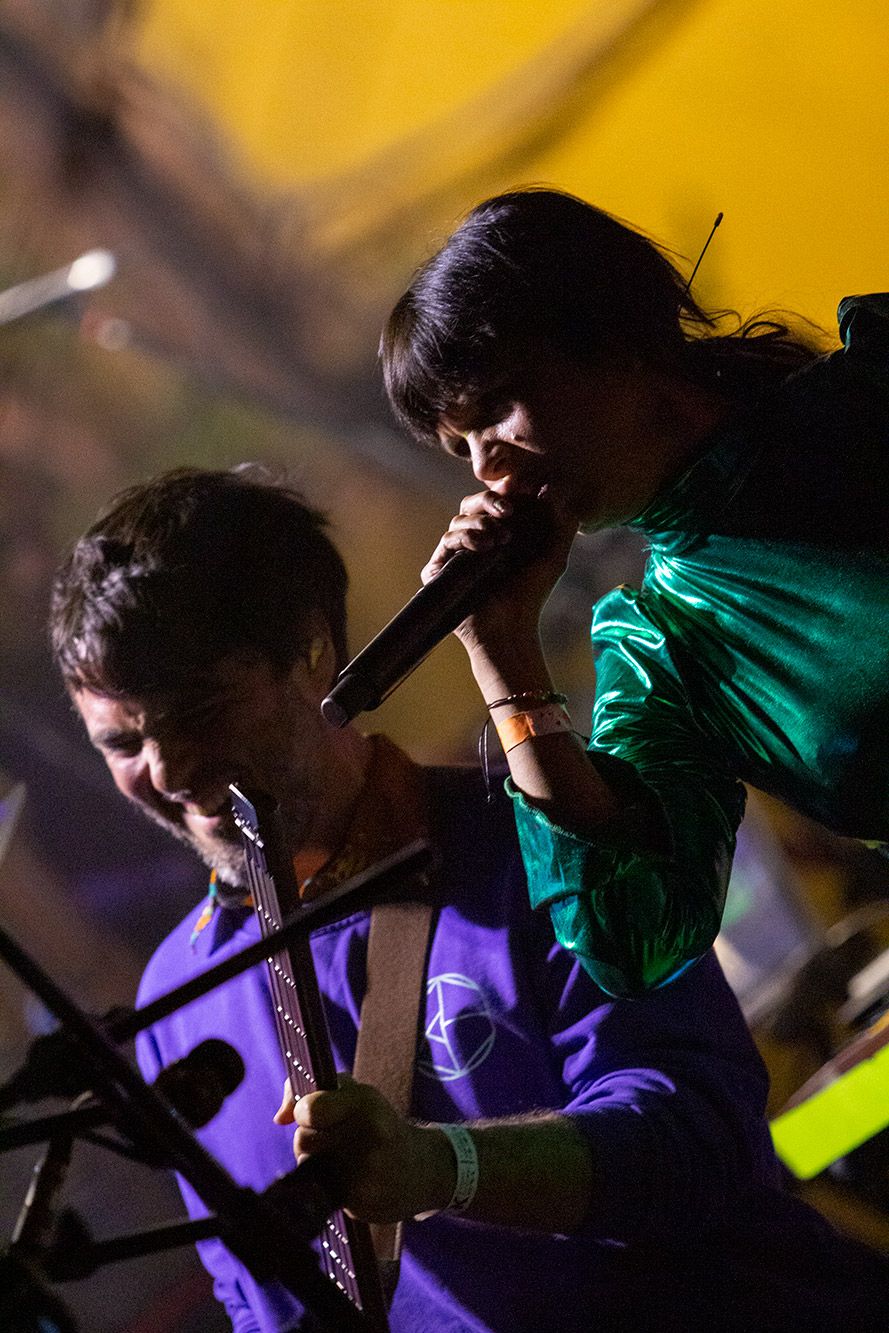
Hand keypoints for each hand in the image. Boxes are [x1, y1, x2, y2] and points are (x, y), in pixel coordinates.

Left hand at [274, 1075, 452, 1222]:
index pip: (311, 1109)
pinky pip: (322, 1191)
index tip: (308, 1115)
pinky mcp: (361, 1201)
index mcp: (365, 1101)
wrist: (421, 1169)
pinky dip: (329, 1186)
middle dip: (310, 1139)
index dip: (302, 1111)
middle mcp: (367, 1133)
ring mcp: (365, 1170)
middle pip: (303, 1139)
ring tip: (345, 1160)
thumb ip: (312, 1091)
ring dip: (316, 1163)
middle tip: (335, 1140)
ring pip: (308, 1166)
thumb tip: (279, 1118)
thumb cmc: (377, 1125)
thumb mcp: (356, 1095)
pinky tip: (351, 1180)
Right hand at [421, 490, 576, 656]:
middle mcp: (473, 543)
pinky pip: (446, 541)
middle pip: (470, 505)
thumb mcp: (553, 556)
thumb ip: (560, 523)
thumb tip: (552, 489)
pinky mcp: (438, 571)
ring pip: (458, 520)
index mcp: (496, 535)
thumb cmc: (531, 596)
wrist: (510, 627)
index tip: (518, 493)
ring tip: (500, 538)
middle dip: (488, 501)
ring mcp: (455, 557)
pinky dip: (464, 537)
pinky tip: (484, 546)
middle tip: (507, 510)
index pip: (492, 504)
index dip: (502, 494)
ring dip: (480, 522)